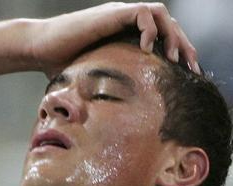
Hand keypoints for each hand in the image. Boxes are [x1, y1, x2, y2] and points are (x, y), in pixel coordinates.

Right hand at [28, 2, 199, 75]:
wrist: (40, 49)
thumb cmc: (62, 67)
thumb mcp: (95, 81)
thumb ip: (111, 91)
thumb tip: (121, 126)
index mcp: (128, 37)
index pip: (165, 39)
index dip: (180, 56)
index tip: (189, 78)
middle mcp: (128, 23)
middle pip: (170, 26)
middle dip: (184, 47)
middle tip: (192, 71)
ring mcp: (121, 15)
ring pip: (161, 14)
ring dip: (171, 35)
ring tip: (172, 59)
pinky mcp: (112, 13)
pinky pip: (142, 13)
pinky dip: (149, 29)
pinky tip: (146, 49)